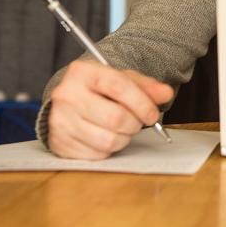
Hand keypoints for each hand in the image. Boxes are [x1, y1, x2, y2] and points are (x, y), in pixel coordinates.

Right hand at [47, 60, 173, 158]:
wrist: (68, 101)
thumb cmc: (98, 89)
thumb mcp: (122, 79)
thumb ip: (146, 86)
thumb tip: (165, 93)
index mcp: (83, 71)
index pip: (119, 86)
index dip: (142, 103)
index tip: (152, 114)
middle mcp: (67, 94)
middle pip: (115, 118)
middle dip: (134, 124)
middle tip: (137, 122)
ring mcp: (60, 120)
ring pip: (108, 140)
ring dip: (124, 139)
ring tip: (123, 129)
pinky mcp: (59, 143)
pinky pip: (97, 155)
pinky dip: (109, 149)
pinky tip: (106, 136)